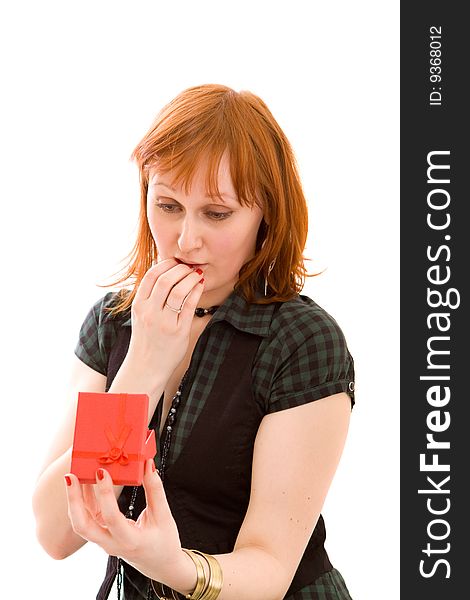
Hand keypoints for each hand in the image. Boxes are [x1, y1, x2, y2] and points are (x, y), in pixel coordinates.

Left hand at [64, 460, 190, 585]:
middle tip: (71, 476)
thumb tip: (148, 465)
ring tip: (74, 475)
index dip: (104, 494)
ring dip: (75, 500)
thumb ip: (155, 489)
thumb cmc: (164, 541)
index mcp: (130, 541)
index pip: (111, 517)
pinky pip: (87, 519)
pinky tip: (86, 483)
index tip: (101, 472)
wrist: (159, 563)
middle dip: (74, 500)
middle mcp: (112, 544)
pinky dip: (84, 501)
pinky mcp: (102, 535)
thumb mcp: (164, 515)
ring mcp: (104, 542)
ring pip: (80, 523)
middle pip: (83, 526)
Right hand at [123, 258, 204, 382]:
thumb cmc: (146, 340)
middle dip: (180, 269)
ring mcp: (164, 322)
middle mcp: (149, 312)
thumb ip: (149, 297)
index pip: (151, 276)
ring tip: (196, 275)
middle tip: (189, 267)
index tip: (175, 261)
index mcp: (138, 305)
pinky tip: (200, 286)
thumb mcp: (140, 316)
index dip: (165, 264)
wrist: (146, 368)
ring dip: (190, 278)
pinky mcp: (178, 331)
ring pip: (178, 291)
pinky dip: (196, 292)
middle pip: (165, 280)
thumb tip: (166, 273)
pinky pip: (189, 306)